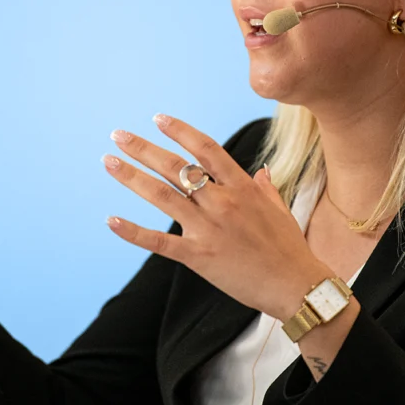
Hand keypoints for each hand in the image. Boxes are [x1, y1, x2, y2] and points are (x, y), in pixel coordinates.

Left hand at [101, 114, 333, 319]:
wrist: (295, 286)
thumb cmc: (289, 248)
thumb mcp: (280, 209)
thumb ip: (264, 187)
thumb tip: (260, 171)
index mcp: (242, 187)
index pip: (205, 148)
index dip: (179, 131)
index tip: (158, 119)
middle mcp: (222, 202)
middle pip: (176, 166)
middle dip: (144, 148)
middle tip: (118, 135)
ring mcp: (208, 228)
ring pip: (162, 195)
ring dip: (132, 176)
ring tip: (109, 162)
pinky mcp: (199, 256)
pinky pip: (160, 241)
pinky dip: (133, 232)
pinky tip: (111, 220)